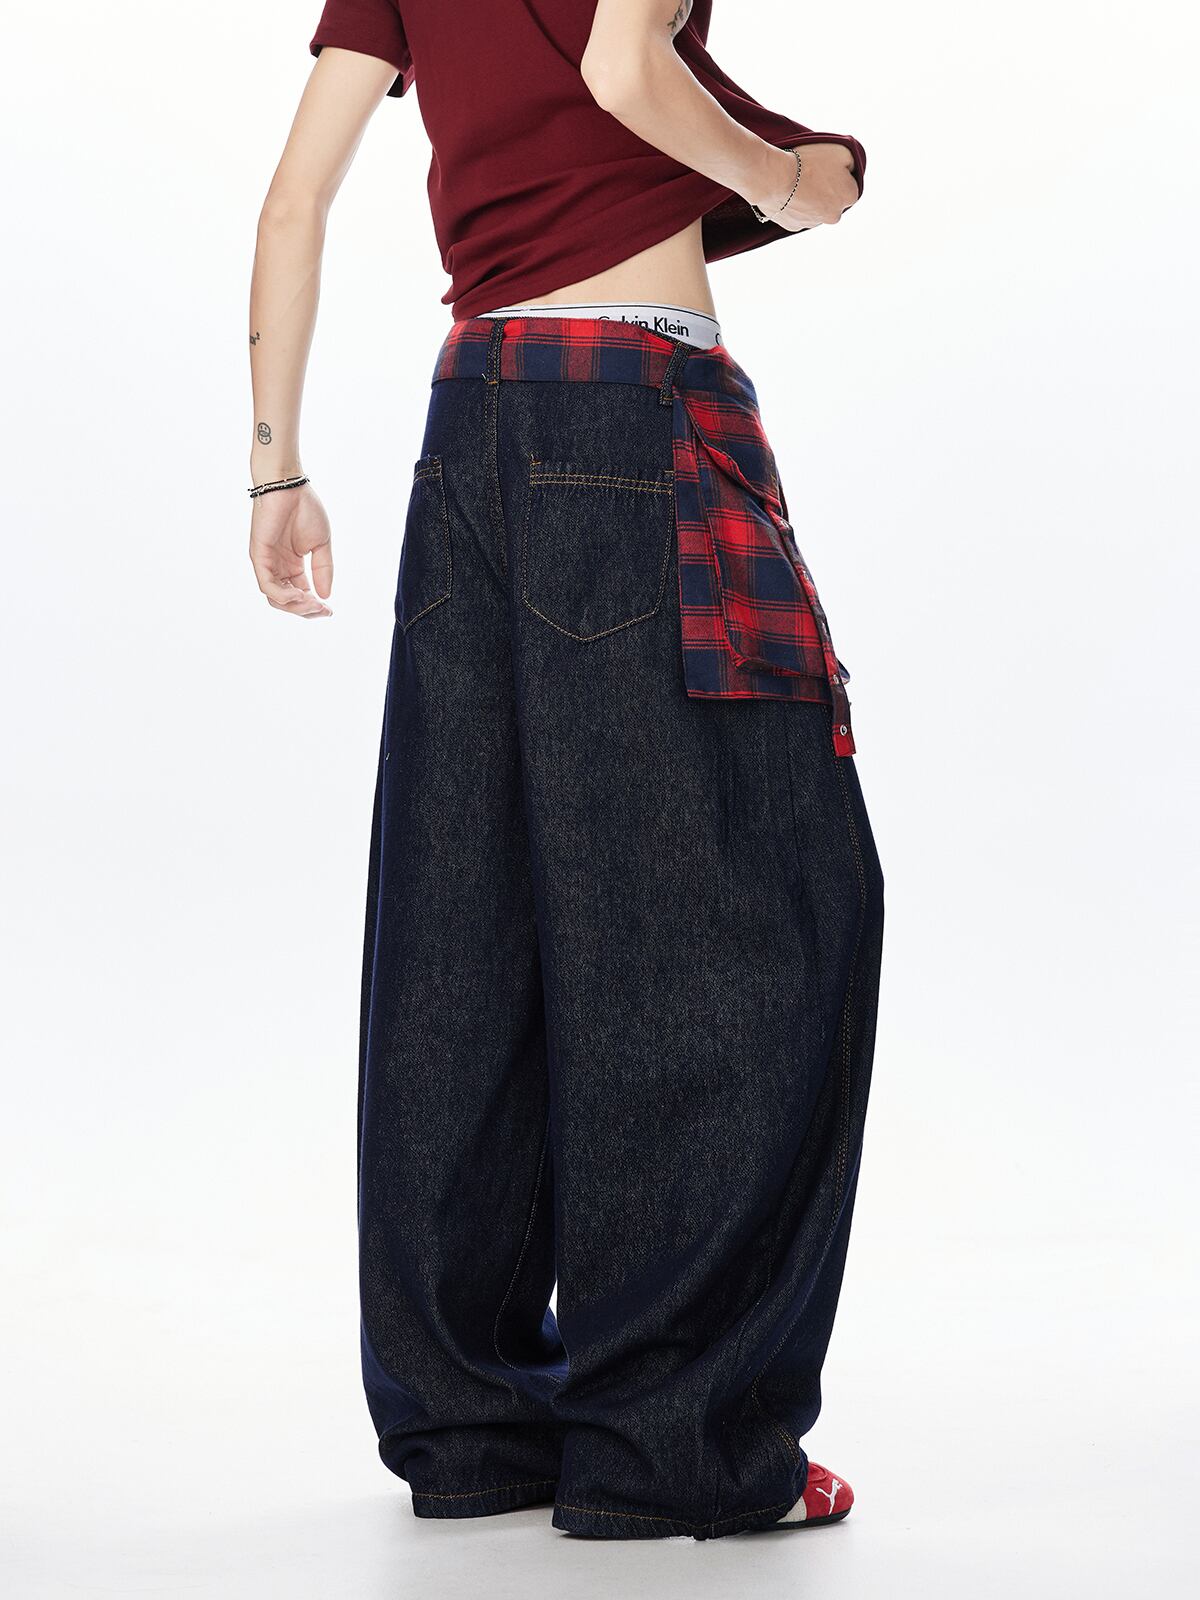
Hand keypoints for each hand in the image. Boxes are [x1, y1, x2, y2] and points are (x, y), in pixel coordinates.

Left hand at [249, 483, 332, 616]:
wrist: (289, 486)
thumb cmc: (304, 509)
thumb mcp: (320, 545)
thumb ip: (323, 570)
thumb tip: (326, 596)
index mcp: (291, 565)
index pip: (300, 594)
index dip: (314, 606)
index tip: (329, 610)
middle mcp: (278, 567)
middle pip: (287, 601)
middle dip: (306, 610)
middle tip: (322, 609)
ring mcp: (267, 563)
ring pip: (276, 598)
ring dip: (295, 606)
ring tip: (312, 602)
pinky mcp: (259, 556)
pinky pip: (267, 585)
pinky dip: (283, 595)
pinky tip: (301, 593)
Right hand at [751, 142, 858, 230]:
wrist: (775, 177)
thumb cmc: (809, 162)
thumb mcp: (841, 150)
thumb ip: (852, 162)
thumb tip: (850, 169)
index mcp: (850, 196)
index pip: (848, 184)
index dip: (837, 174)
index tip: (825, 166)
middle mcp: (834, 215)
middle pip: (832, 200)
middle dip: (825, 189)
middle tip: (811, 174)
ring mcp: (813, 223)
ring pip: (815, 209)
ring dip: (809, 198)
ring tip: (797, 183)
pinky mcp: (794, 226)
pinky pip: (798, 214)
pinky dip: (794, 205)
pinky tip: (788, 193)